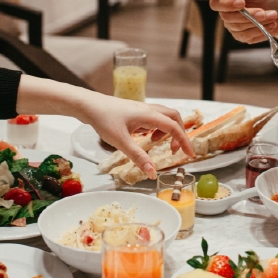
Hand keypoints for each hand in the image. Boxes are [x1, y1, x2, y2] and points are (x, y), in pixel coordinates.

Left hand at [77, 93, 193, 179]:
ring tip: (155, 143)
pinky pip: (152, 117)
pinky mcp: (134, 111)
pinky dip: (155, 127)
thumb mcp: (121, 142)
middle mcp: (148, 109)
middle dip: (178, 133)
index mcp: (149, 115)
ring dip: (166, 130)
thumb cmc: (103, 119)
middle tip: (174, 150)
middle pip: (174, 117)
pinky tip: (144, 136)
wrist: (88, 105)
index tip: (189, 155)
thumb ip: (138, 157)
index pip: (174, 127)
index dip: (184, 141)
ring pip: (163, 116)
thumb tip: (152, 173)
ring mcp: (141, 108)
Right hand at [208, 0, 277, 42]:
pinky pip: (247, 36)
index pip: (215, 3)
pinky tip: (271, 24)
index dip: (226, 4)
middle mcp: (228, 14)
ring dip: (258, 22)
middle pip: (228, 17)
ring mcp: (235, 27)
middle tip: (264, 11)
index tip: (242, 2)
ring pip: (239, 28)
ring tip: (273, 15)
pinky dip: (261, 30)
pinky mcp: (244, 37)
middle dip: (249, 14)